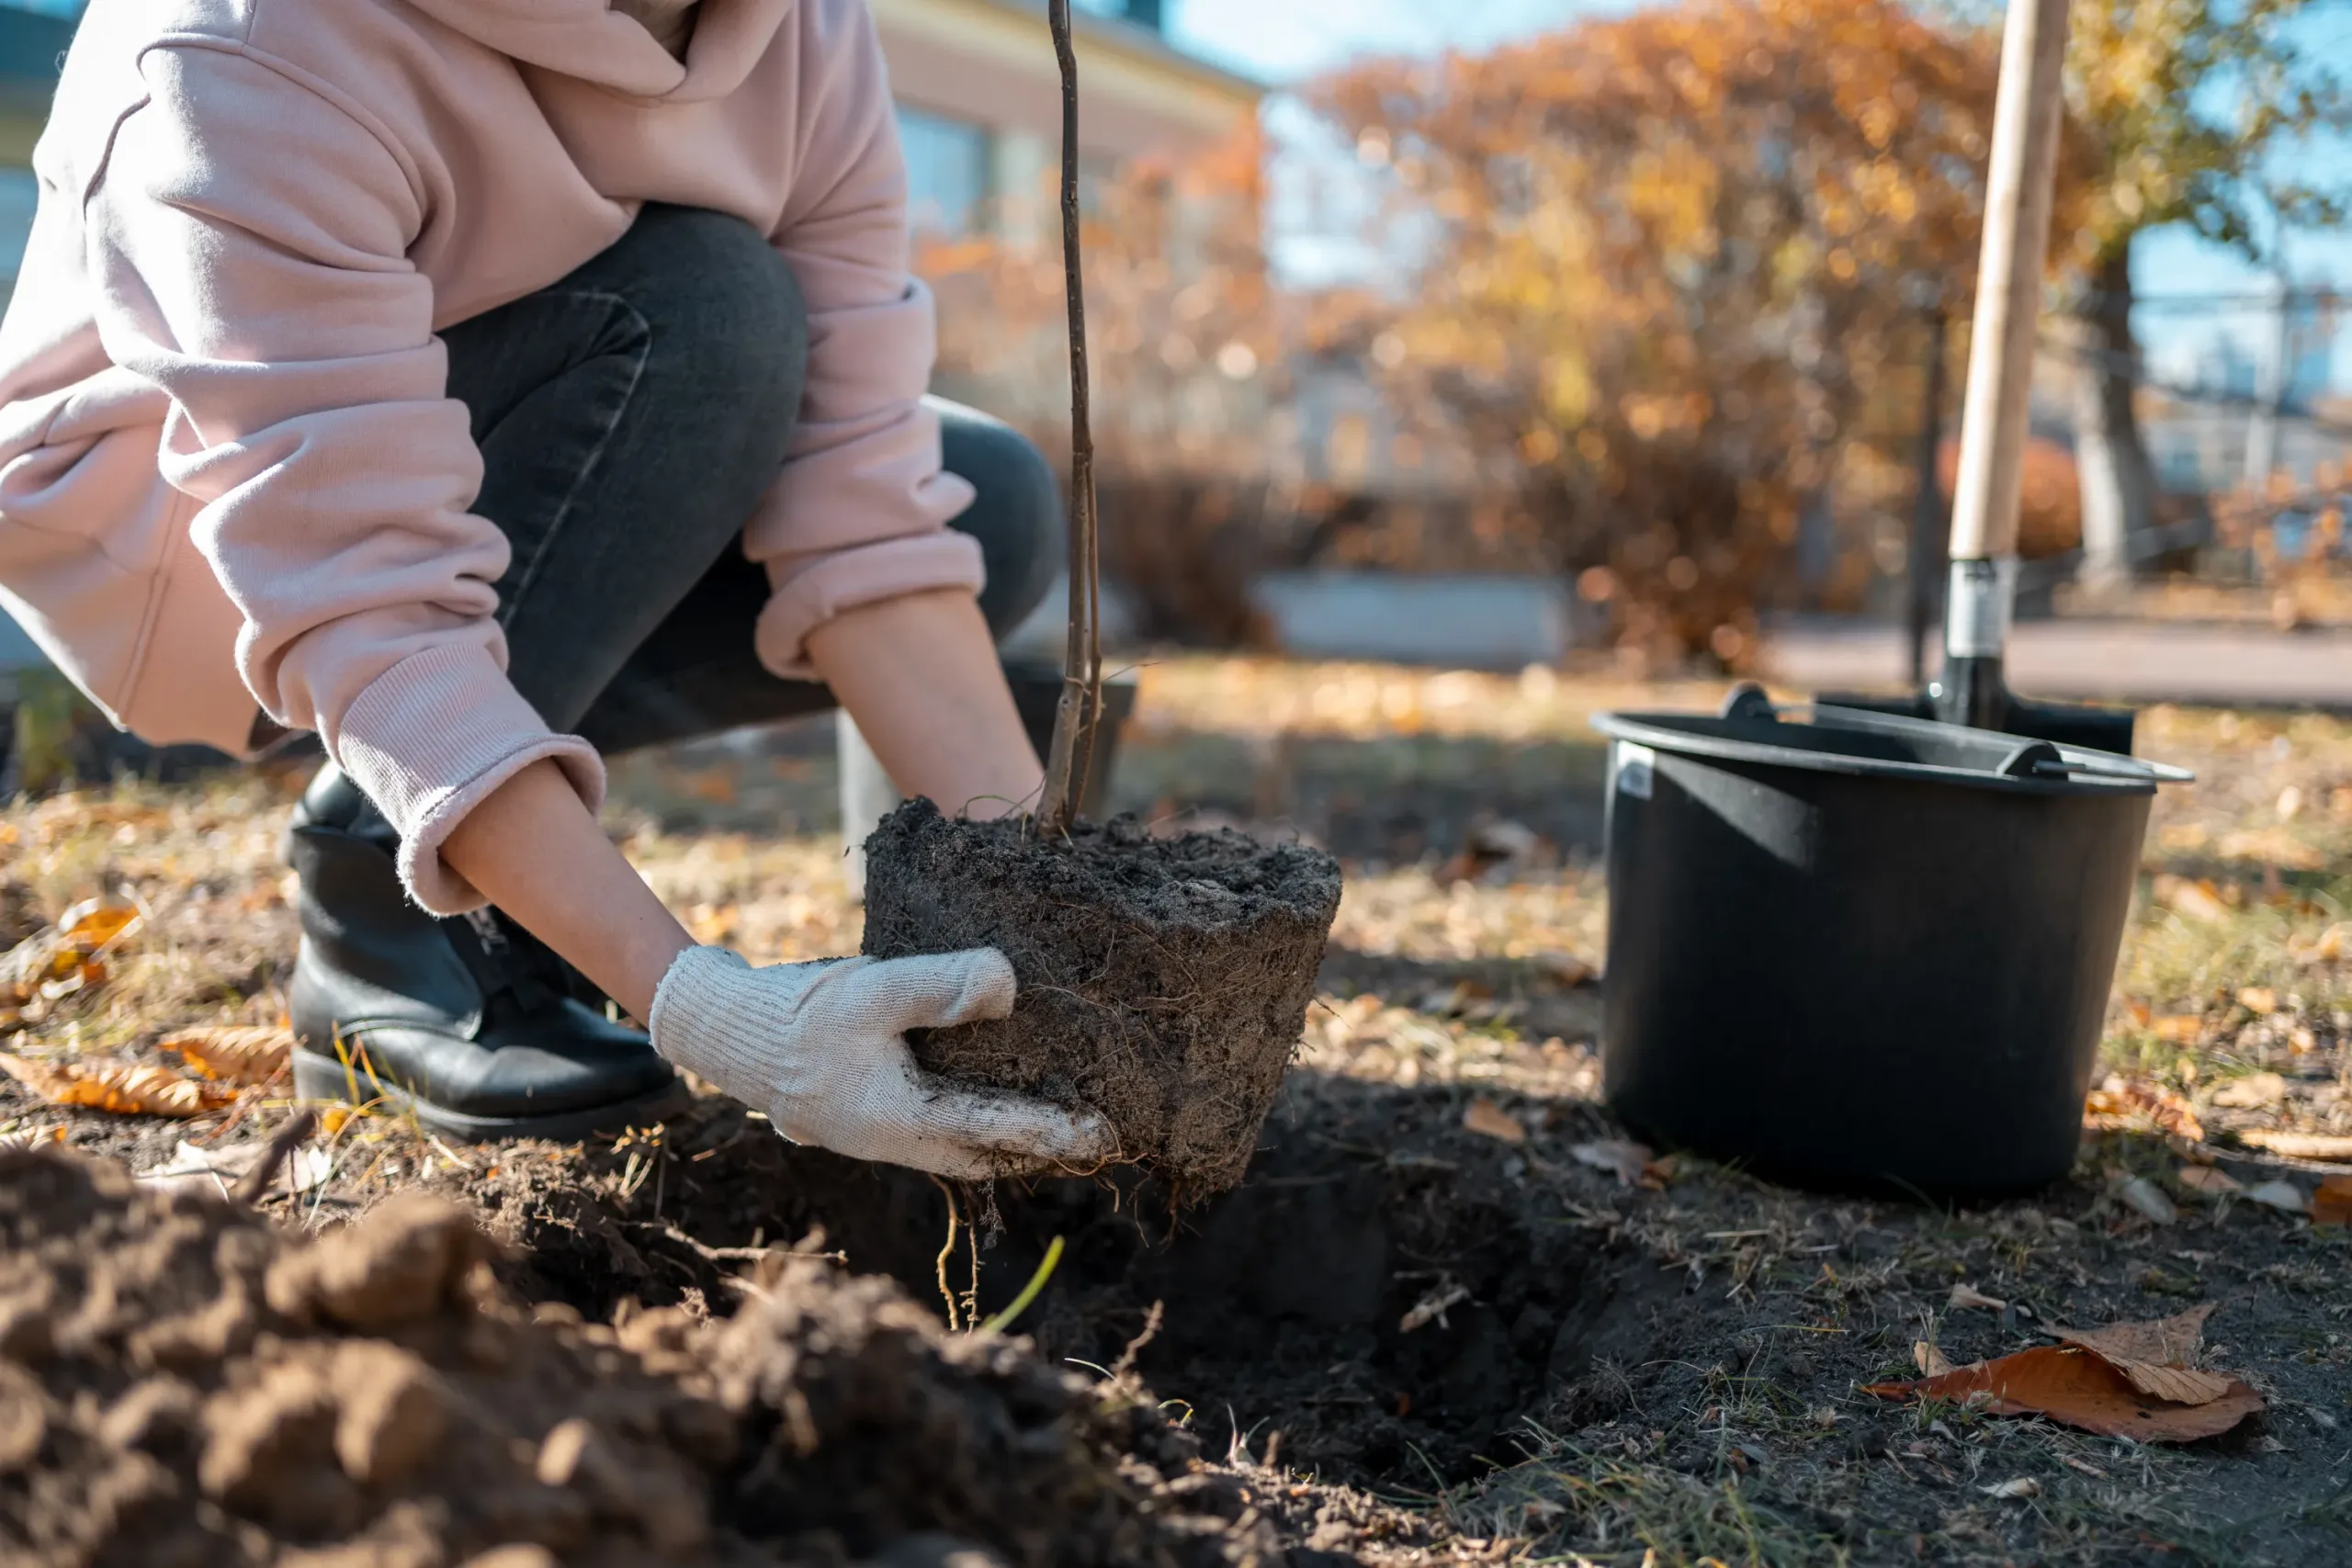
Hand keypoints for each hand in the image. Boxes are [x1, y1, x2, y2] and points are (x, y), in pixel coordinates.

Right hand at [647, 945, 1111, 1178]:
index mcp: (899, 1121)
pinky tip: (1007, 1092)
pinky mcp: (881, 1114)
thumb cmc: (799, 1015)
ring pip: (969, 1146)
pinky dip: (985, 1119)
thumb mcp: (870, 989)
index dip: (1054, 1132)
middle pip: (990, 1153)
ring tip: (1070, 1122)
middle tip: (1105, 1136)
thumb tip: (1010, 988)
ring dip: (1017, 1137)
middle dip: (1046, 1147)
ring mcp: (888, 1133)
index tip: (1105, 1133)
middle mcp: (899, 1140)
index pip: (995, 1132)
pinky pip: (948, 1128)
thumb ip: (939, 987)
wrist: (730, 1032)